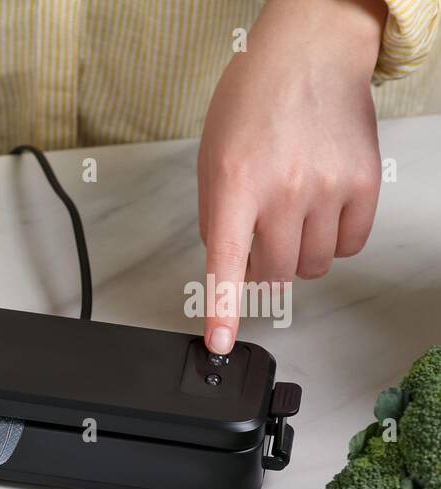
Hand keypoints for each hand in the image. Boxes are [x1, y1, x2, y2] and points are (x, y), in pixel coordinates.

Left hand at [197, 0, 385, 352]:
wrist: (308, 57)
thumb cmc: (253, 105)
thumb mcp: (213, 162)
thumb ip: (219, 218)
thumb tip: (233, 269)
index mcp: (234, 186)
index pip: (224, 264)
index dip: (222, 310)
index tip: (220, 342)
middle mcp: (283, 191)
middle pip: (274, 274)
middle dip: (262, 269)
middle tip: (260, 239)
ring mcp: (328, 189)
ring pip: (312, 266)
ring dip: (298, 254)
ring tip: (291, 216)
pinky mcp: (364, 184)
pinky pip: (350, 246)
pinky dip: (333, 241)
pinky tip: (321, 212)